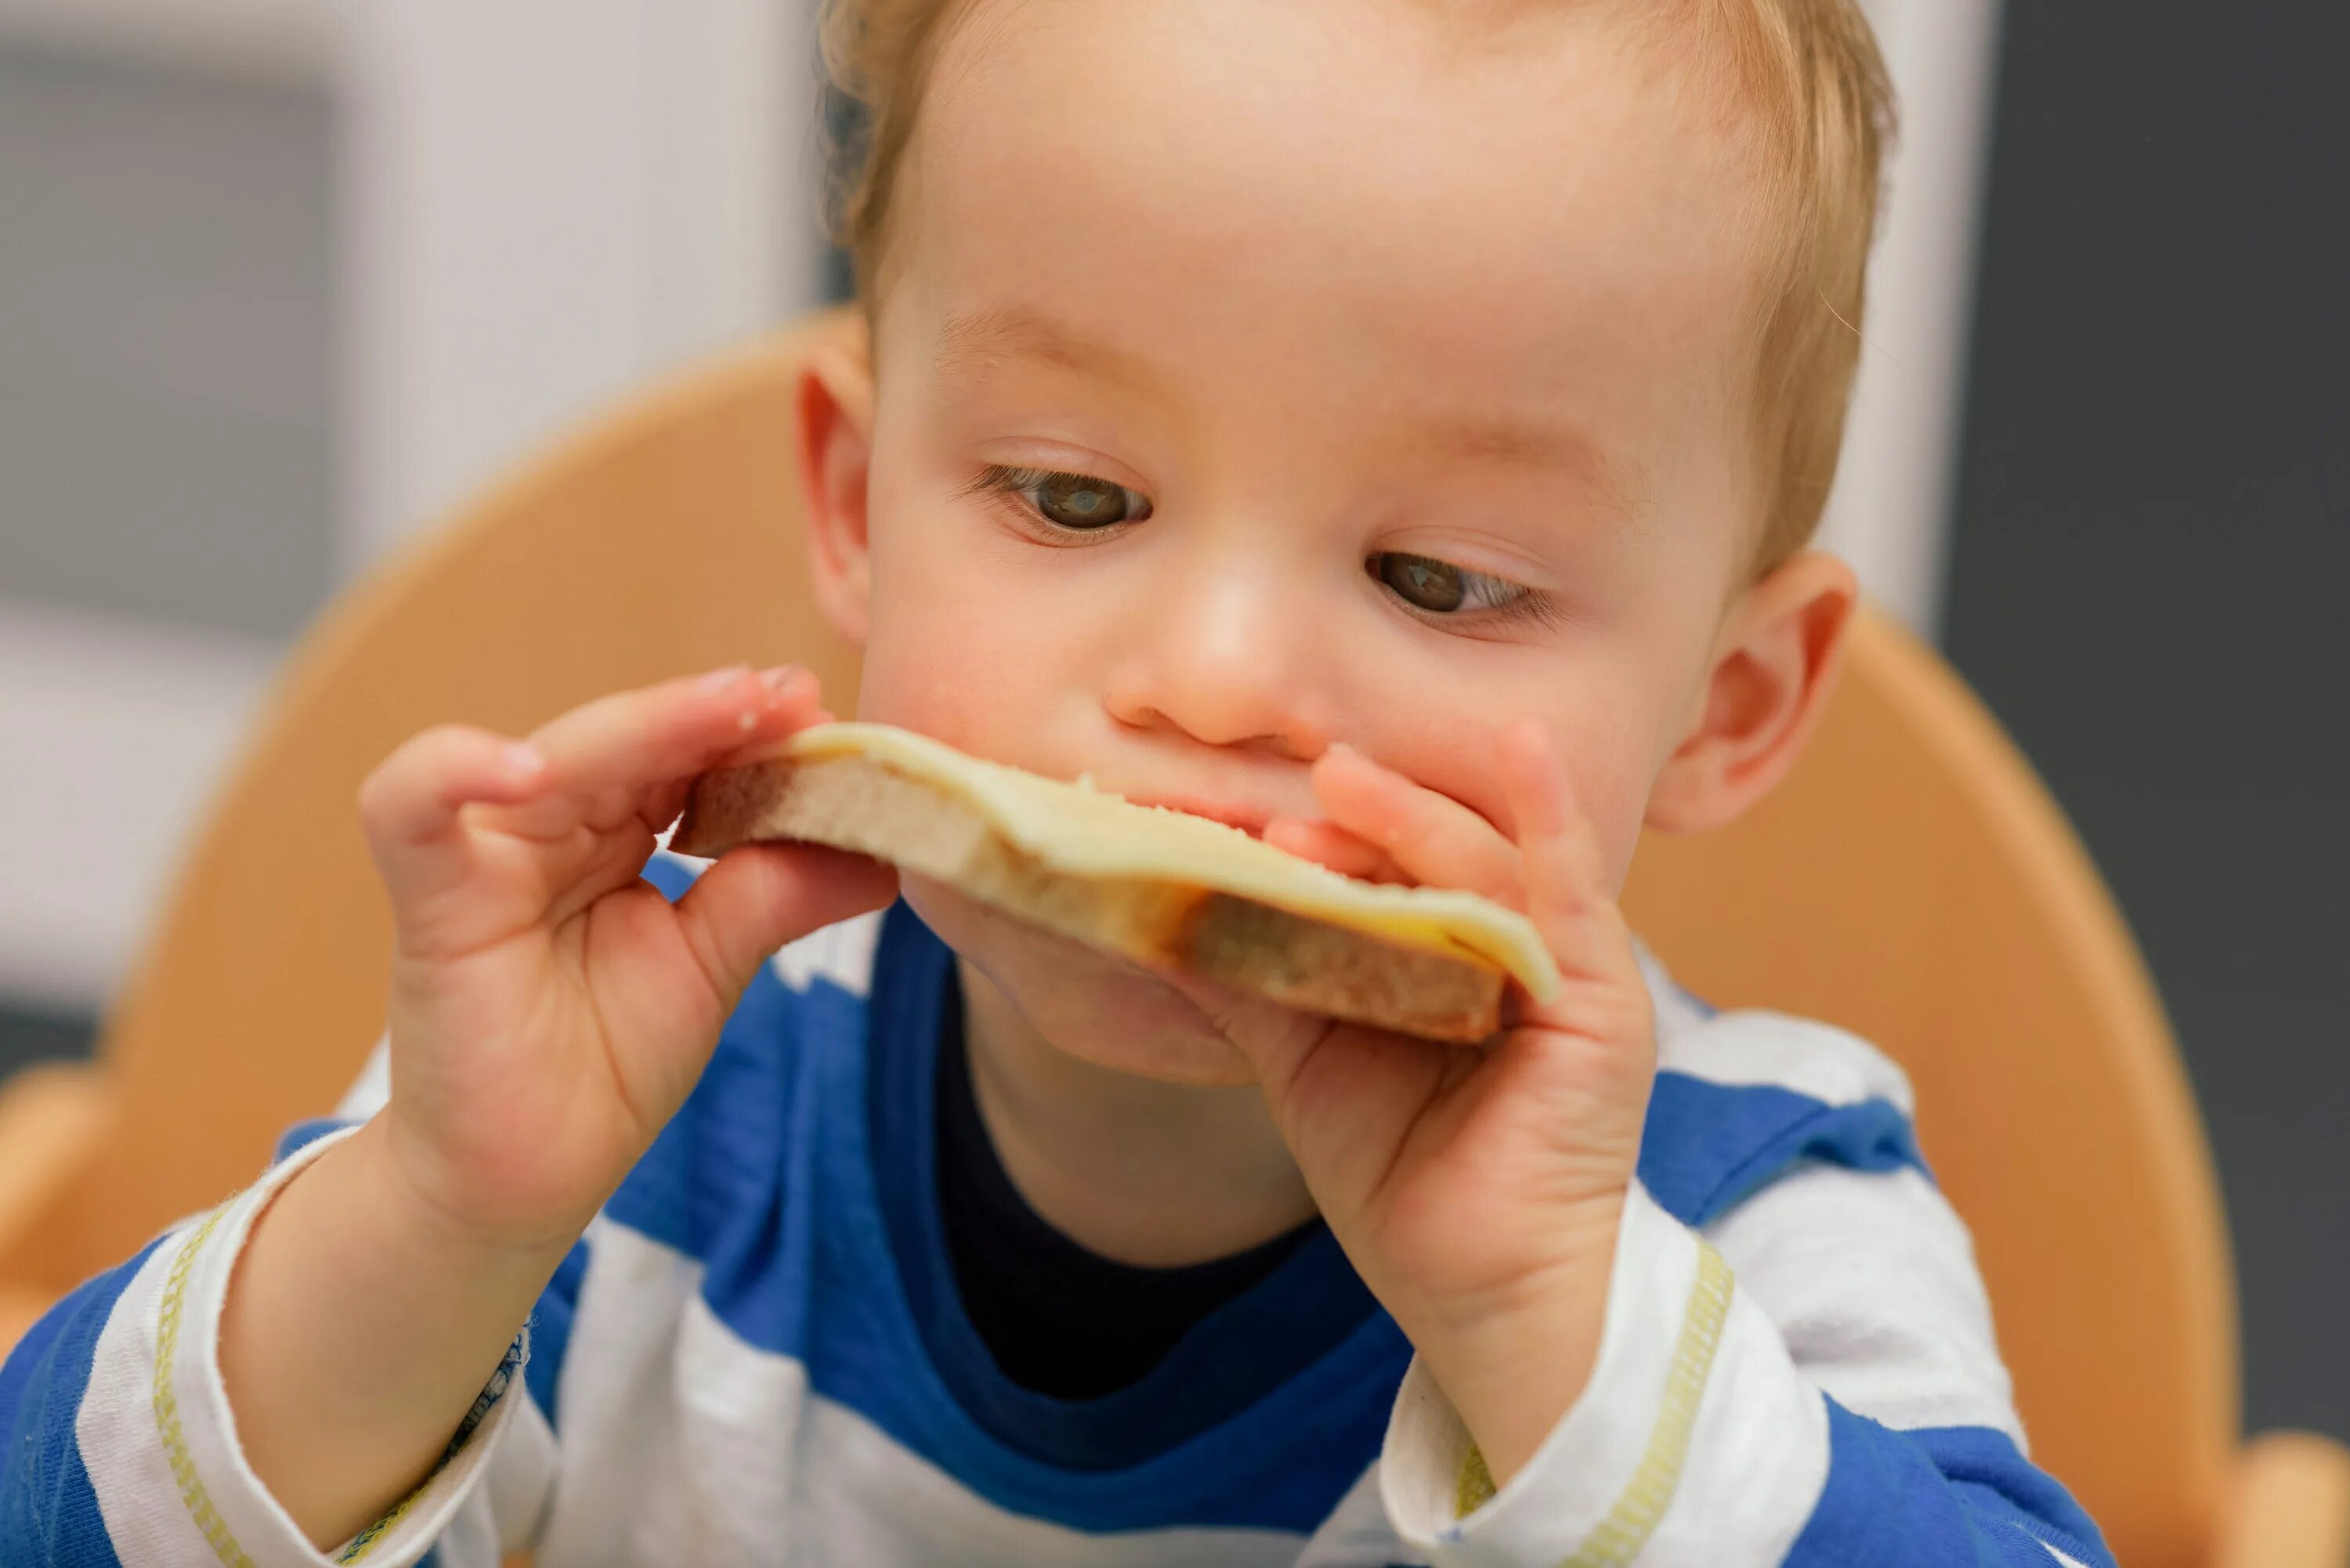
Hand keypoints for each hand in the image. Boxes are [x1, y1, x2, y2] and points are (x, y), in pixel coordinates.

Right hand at [359, 665, 897, 1250]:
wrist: (523, 1182)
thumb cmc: (603, 1068)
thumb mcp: (712, 967)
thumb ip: (779, 895)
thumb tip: (885, 852)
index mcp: (613, 832)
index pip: (681, 755)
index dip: (747, 732)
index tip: (820, 711)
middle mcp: (549, 827)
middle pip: (628, 741)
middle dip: (712, 715)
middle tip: (791, 696)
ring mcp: (485, 853)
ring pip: (553, 754)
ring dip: (642, 726)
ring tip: (728, 709)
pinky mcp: (431, 898)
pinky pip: (410, 806)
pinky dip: (455, 770)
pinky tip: (528, 767)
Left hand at [1175, 720, 1654, 1486]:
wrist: (1476, 1294)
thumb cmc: (1400, 1180)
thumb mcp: (1303, 1059)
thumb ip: (1250, 978)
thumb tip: (1155, 904)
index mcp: (1442, 950)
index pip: (1379, 863)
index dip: (1312, 833)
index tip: (1227, 811)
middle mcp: (1507, 943)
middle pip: (1428, 852)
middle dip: (1357, 817)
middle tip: (1282, 791)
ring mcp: (1560, 965)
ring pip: (1484, 863)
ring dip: (1413, 820)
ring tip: (1339, 783)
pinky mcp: (1602, 997)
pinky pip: (1574, 890)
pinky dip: (1550, 817)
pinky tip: (1524, 748)